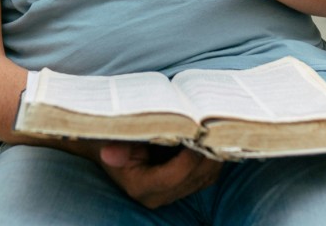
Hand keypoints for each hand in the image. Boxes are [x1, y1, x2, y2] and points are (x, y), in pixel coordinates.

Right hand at [95, 142, 221, 208]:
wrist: (109, 148)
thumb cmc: (111, 139)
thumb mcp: (110, 139)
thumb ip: (115, 147)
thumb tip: (108, 154)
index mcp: (140, 187)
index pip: (173, 177)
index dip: (189, 158)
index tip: (198, 134)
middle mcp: (158, 196)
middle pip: (193, 178)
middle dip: (207, 154)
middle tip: (214, 127)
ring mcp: (172, 194)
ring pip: (204, 178)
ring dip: (213, 155)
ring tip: (216, 130)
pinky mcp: (182, 187)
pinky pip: (206, 176)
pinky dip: (213, 158)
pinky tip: (213, 139)